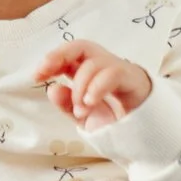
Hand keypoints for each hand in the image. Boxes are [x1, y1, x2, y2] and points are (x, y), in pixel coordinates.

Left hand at [35, 40, 151, 128]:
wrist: (144, 134)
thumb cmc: (114, 119)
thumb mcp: (83, 116)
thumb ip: (67, 104)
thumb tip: (52, 89)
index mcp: (89, 71)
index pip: (69, 55)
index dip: (51, 60)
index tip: (36, 76)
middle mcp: (103, 65)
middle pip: (81, 45)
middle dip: (60, 55)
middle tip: (45, 73)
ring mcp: (119, 70)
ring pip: (94, 64)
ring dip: (80, 88)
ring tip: (81, 109)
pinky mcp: (134, 79)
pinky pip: (113, 73)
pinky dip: (97, 87)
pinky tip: (90, 102)